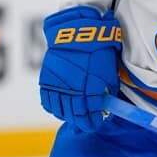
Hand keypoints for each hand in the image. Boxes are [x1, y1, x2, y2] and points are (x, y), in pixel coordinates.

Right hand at [39, 7, 121, 132]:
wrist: (78, 32)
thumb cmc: (98, 50)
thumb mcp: (109, 71)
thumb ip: (107, 90)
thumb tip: (106, 103)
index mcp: (91, 90)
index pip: (90, 117)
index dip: (93, 123)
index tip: (96, 124)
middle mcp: (73, 91)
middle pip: (75, 116)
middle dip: (81, 122)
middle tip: (85, 122)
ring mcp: (58, 86)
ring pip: (60, 111)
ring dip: (67, 116)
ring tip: (72, 115)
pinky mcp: (47, 80)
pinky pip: (47, 101)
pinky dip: (53, 108)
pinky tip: (59, 108)